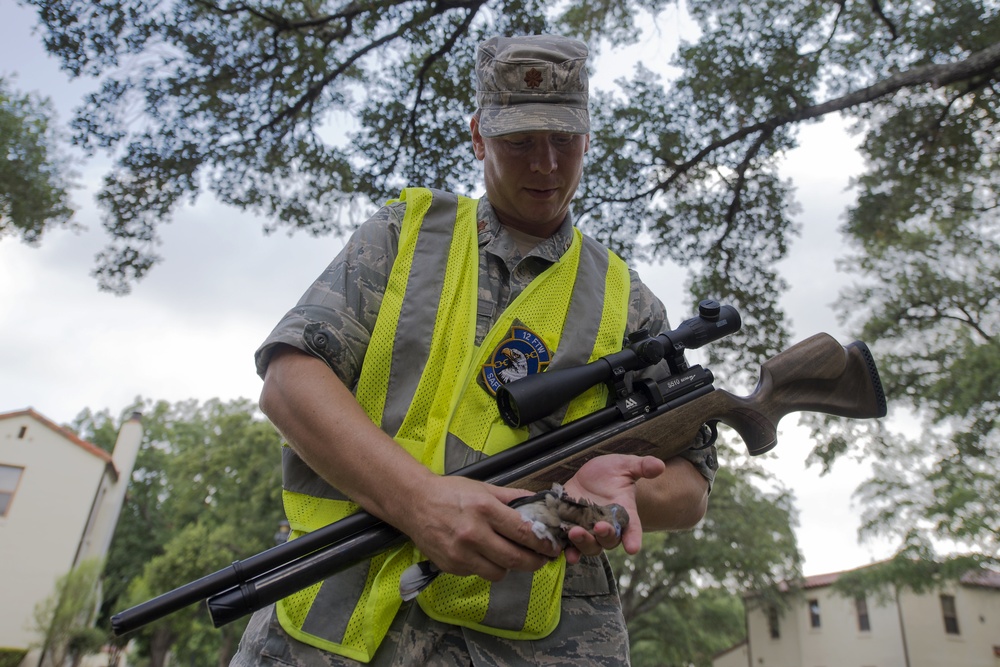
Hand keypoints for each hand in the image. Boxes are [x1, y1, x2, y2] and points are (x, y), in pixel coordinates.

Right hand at [392, 474, 562, 581]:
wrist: (414, 503)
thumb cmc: (450, 492)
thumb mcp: (483, 487)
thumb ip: (512, 497)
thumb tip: (539, 503)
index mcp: (484, 509)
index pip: (523, 532)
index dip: (543, 543)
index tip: (553, 547)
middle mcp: (473, 533)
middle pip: (515, 558)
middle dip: (535, 562)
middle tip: (542, 559)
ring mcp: (461, 553)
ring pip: (499, 572)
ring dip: (510, 566)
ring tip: (510, 555)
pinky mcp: (451, 566)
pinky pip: (480, 573)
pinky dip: (487, 566)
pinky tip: (484, 553)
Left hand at [561, 454, 665, 562]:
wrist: (588, 477)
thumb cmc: (611, 472)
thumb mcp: (624, 465)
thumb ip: (641, 466)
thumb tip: (659, 465)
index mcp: (624, 513)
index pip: (633, 529)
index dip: (633, 539)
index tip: (633, 548)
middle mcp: (607, 526)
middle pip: (609, 540)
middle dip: (605, 536)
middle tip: (599, 527)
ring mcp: (589, 530)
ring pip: (589, 546)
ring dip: (583, 544)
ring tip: (575, 533)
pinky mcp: (570, 529)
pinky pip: (569, 545)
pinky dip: (566, 550)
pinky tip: (562, 550)